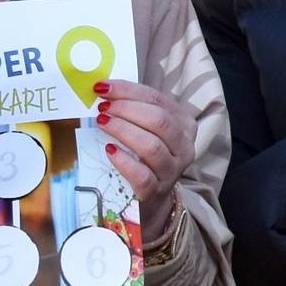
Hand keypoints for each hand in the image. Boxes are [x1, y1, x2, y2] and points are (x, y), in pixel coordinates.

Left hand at [91, 79, 194, 245]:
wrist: (151, 197)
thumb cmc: (145, 156)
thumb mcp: (147, 129)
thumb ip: (134, 110)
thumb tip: (103, 90)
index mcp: (184, 124)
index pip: (157, 100)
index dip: (128, 91)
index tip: (102, 87)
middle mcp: (184, 146)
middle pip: (159, 121)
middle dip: (127, 109)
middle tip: (102, 108)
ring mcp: (172, 170)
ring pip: (151, 146)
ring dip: (123, 130)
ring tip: (102, 123)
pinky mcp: (156, 191)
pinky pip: (142, 175)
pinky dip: (124, 161)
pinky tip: (109, 150)